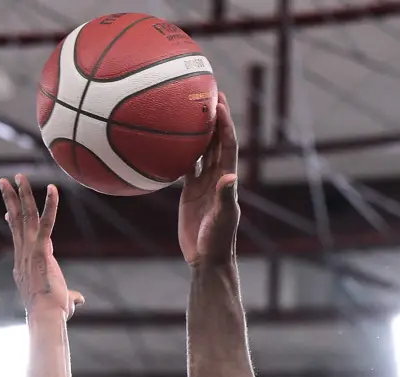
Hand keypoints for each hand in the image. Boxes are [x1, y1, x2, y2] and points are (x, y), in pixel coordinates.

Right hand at [0, 174, 81, 319]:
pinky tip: (53, 188)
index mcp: (24, 264)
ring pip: (24, 216)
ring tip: (18, 175)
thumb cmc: (53, 312)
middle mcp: (22, 254)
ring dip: (21, 193)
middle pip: (15, 220)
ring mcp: (30, 250)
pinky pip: (46, 222)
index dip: (12, 222)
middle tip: (4, 181)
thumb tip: (80, 300)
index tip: (8, 211)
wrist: (46, 316)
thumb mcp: (62, 301)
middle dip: (10, 198)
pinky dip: (50, 204)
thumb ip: (71, 297)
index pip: (17, 238)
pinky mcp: (41, 249)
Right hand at [177, 101, 239, 265]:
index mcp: (226, 180)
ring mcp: (204, 184)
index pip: (227, 145)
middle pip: (215, 141)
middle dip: (213, 118)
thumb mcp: (221, 220)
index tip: (219, 102)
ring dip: (198, 131)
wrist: (206, 260)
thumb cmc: (217, 241)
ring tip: (189, 108)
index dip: (224, 124)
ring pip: (201, 150)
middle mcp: (217, 178)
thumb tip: (228, 177)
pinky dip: (181, 152)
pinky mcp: (191, 193)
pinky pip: (186, 166)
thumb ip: (224, 198)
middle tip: (207, 93)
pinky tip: (171, 138)